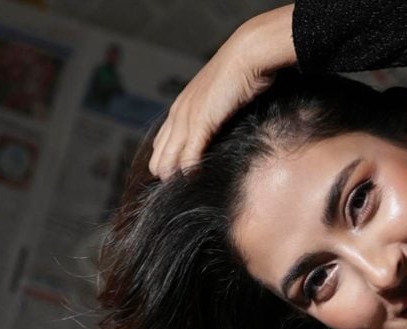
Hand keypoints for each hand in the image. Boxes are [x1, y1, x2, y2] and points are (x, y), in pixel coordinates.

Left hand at [149, 4, 296, 179]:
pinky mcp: (202, 121)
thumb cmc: (240, 77)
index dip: (166, 164)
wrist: (247, 56)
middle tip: (173, 193)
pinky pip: (190, 151)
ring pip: (170, 155)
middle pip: (160, 153)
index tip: (173, 182)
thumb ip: (214, 119)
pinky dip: (189, 168)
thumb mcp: (222, 101)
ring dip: (174, 174)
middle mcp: (179, 113)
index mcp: (181, 108)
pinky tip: (191, 179)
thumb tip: (216, 139)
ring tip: (178, 192)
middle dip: (165, 174)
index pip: (163, 143)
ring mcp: (188, 117)